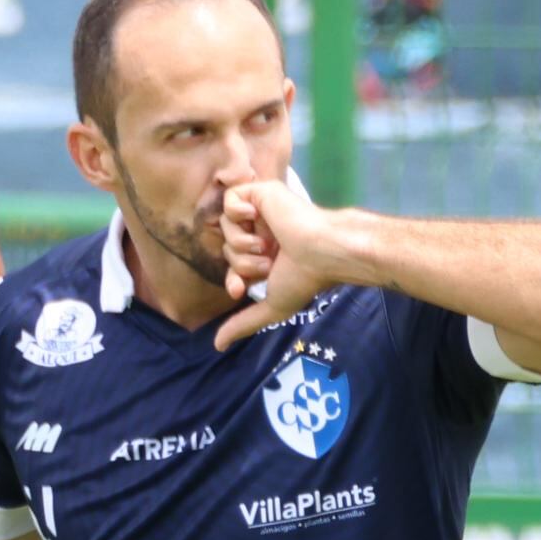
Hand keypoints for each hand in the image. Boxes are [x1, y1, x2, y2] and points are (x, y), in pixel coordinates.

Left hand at [212, 176, 357, 348]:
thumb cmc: (303, 279)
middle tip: (267, 265)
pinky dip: (238, 212)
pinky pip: (229, 199)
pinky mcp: (261, 193)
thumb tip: (217, 346)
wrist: (323, 252)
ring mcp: (262, 212)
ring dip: (243, 243)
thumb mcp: (271, 306)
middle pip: (228, 247)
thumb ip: (243, 323)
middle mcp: (263, 233)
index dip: (232, 278)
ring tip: (268, 247)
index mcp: (267, 255)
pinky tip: (257, 218)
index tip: (240, 290)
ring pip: (226, 226)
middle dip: (242, 264)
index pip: (234, 265)